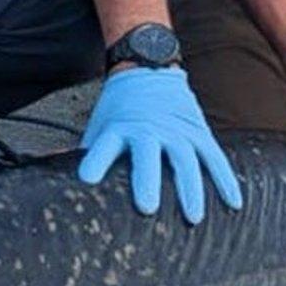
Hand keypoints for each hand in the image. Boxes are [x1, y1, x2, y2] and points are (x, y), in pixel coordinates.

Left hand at [77, 67, 243, 223]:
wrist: (149, 68)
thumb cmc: (120, 109)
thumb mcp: (98, 126)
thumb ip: (86, 154)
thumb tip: (52, 178)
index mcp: (121, 128)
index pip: (105, 144)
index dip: (96, 161)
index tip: (87, 179)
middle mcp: (150, 129)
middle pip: (150, 155)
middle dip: (148, 181)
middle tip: (148, 207)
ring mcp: (178, 130)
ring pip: (187, 160)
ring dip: (191, 190)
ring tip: (193, 217)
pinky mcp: (199, 133)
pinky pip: (215, 159)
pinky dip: (225, 180)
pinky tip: (233, 203)